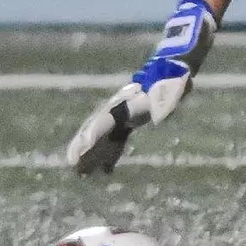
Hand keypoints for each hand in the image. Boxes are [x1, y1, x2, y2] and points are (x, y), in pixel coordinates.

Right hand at [66, 0, 215, 173]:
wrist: (170, 71)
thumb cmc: (172, 81)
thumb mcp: (171, 89)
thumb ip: (164, 102)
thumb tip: (161, 116)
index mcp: (125, 103)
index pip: (103, 122)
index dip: (91, 138)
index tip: (79, 152)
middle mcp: (117, 109)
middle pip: (96, 131)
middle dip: (84, 148)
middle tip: (73, 167)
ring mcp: (121, 115)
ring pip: (103, 138)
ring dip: (93, 155)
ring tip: (81, 174)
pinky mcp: (128, 122)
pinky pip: (115, 140)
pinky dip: (110, 155)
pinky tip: (107, 171)